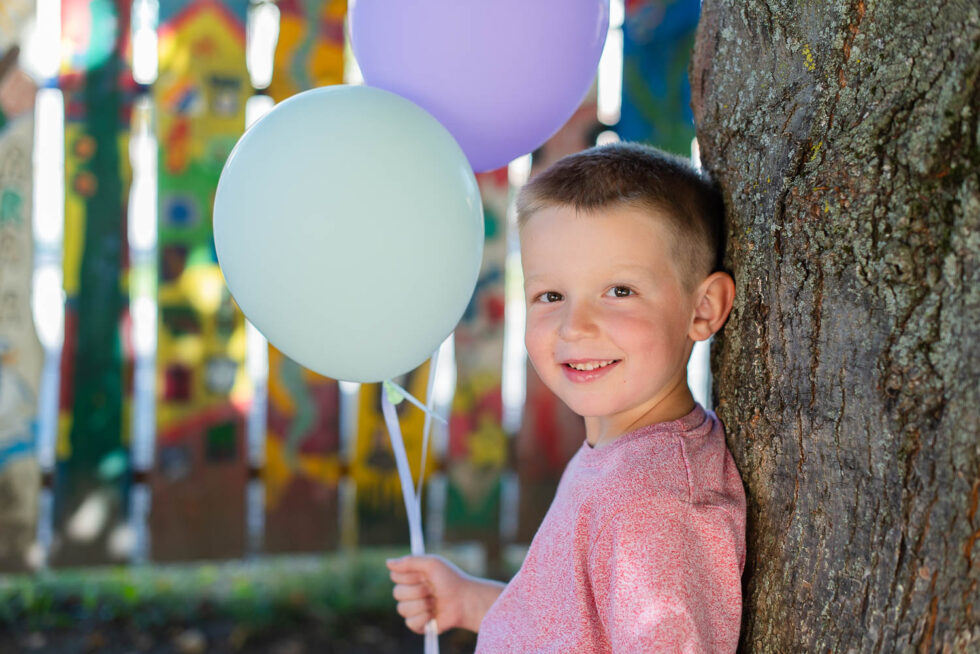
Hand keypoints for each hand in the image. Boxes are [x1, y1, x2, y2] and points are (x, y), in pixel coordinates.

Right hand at [388, 554, 505, 633]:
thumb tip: (388, 563)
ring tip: (435, 602)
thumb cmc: (451, 580)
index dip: (408, 576)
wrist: (465, 601)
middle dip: (417, 590)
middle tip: (432, 589)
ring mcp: (413, 609)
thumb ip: (410, 561)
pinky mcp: (418, 624)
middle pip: (396, 593)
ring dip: (422, 604)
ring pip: (402, 608)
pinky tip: (433, 615)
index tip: (423, 575)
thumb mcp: (432, 563)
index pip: (394, 576)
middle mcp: (410, 592)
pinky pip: (410, 623)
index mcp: (411, 577)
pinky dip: (423, 618)